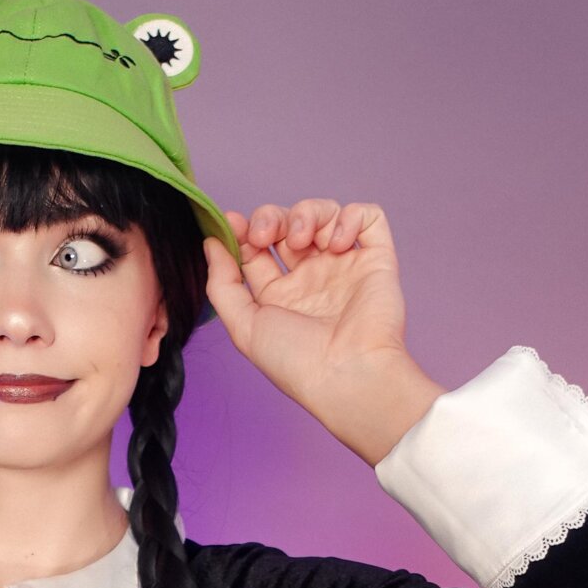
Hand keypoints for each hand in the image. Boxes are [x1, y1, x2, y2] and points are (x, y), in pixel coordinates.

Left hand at [203, 198, 411, 417]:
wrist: (347, 374)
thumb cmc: (296, 362)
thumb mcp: (244, 327)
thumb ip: (222, 284)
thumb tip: (211, 244)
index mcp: (280, 295)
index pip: (258, 248)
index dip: (242, 231)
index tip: (233, 225)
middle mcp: (312, 278)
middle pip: (287, 224)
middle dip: (272, 218)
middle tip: (265, 234)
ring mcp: (344, 266)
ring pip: (325, 214)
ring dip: (308, 214)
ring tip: (303, 240)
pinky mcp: (376, 259)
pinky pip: (367, 218)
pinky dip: (351, 217)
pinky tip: (337, 243)